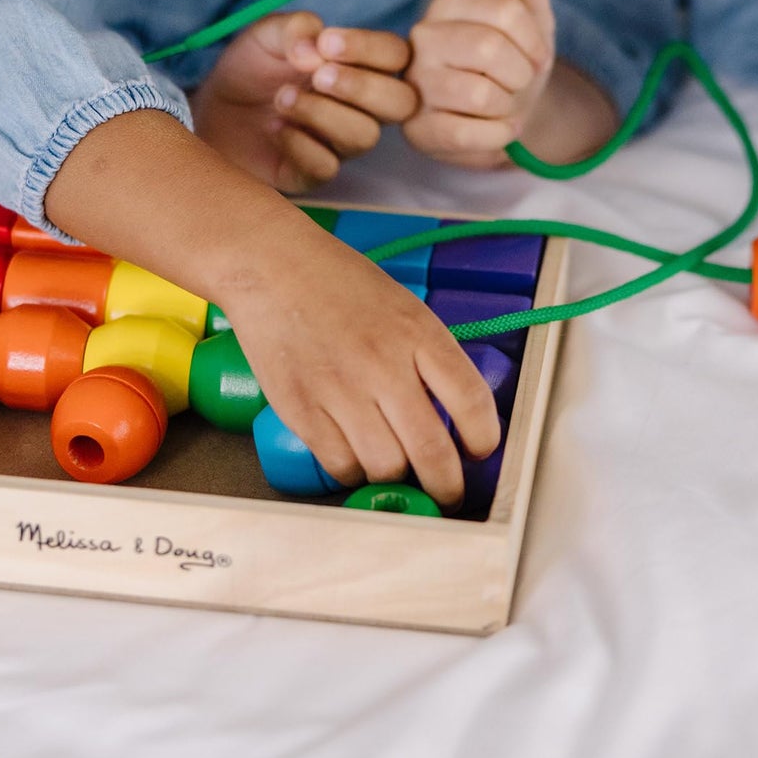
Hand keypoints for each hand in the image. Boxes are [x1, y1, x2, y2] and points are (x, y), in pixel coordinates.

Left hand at [191, 12, 416, 191]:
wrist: (210, 109)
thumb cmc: (250, 68)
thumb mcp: (267, 34)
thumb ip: (295, 29)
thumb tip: (315, 49)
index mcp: (359, 66)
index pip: (395, 56)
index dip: (370, 48)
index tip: (326, 43)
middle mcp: (360, 107)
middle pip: (400, 103)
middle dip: (361, 87)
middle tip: (318, 76)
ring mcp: (339, 143)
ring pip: (365, 136)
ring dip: (322, 113)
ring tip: (282, 99)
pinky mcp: (312, 173)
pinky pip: (327, 167)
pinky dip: (299, 144)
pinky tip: (275, 130)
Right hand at [226, 216, 501, 506]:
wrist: (272, 266)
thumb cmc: (339, 283)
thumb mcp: (403, 307)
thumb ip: (429, 357)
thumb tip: (454, 415)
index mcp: (418, 333)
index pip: (472, 402)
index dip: (485, 440)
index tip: (481, 451)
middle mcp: (384, 365)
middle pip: (432, 452)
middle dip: (447, 485)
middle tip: (447, 491)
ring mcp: (340, 390)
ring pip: (386, 468)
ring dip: (396, 476)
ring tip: (394, 463)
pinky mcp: (301, 410)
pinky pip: (340, 465)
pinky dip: (353, 470)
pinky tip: (355, 453)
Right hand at [404, 0, 556, 167]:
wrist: (507, 115)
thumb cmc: (514, 60)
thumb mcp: (530, 16)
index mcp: (447, 4)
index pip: (506, 11)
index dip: (533, 40)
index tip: (533, 53)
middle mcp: (421, 39)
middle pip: (489, 50)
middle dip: (520, 74)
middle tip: (516, 81)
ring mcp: (415, 86)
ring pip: (480, 94)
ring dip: (508, 106)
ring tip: (501, 104)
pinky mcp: (418, 130)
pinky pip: (470, 134)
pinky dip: (498, 135)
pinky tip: (494, 128)